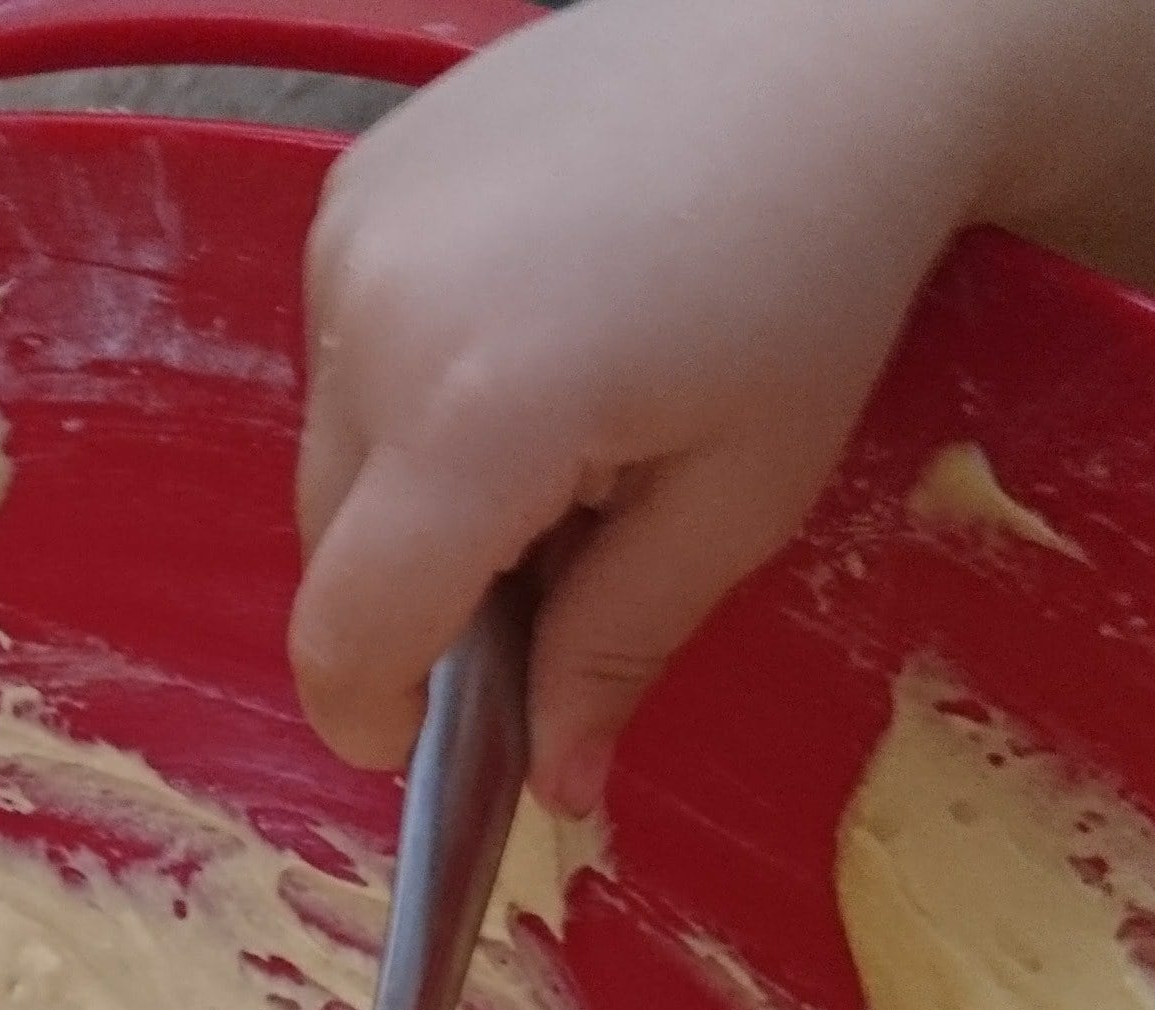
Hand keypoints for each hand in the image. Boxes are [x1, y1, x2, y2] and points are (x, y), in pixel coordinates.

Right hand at [288, 0, 1000, 814]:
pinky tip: (533, 345)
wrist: (825, 46)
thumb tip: (561, 790)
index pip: (350, 627)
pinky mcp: (353, 184)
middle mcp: (374, 316)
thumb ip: (621, 645)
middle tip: (558, 575)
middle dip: (418, 599)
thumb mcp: (744, 496)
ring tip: (566, 438)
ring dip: (414, 493)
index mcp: (474, 412)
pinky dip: (410, 394)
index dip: (376, 717)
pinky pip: (342, 352)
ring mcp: (348, 235)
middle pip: (330, 544)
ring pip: (329, 451)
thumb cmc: (815, 270)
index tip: (432, 748)